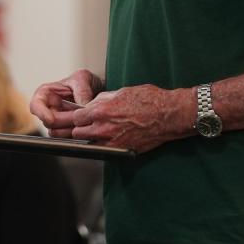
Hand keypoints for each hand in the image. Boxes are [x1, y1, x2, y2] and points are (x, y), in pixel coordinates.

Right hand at [30, 69, 103, 137]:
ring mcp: (56, 122)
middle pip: (49, 122)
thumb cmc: (83, 82)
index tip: (51, 119)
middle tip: (80, 116)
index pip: (36, 105)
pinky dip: (78, 133)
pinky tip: (87, 124)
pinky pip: (68, 137)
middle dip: (65, 121)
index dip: (41, 113)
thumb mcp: (82, 78)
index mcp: (46, 94)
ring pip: (58, 132)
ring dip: (72, 128)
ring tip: (86, 118)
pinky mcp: (66, 131)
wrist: (94, 89)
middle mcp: (48, 109)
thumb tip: (83, 106)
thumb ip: (82, 90)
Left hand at [70, 84, 192, 152]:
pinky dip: (103, 146)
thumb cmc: (149, 100)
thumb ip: (103, 99)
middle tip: (88, 125)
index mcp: (101, 110)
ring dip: (90, 139)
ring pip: (89, 144)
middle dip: (81, 128)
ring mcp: (111, 141)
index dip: (78, 116)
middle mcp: (103, 127)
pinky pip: (103, 151)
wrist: (167, 115)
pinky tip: (108, 140)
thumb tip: (93, 103)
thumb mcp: (121, 91)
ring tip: (98, 133)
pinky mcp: (121, 150)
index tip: (82, 116)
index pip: (76, 117)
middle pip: (78, 132)